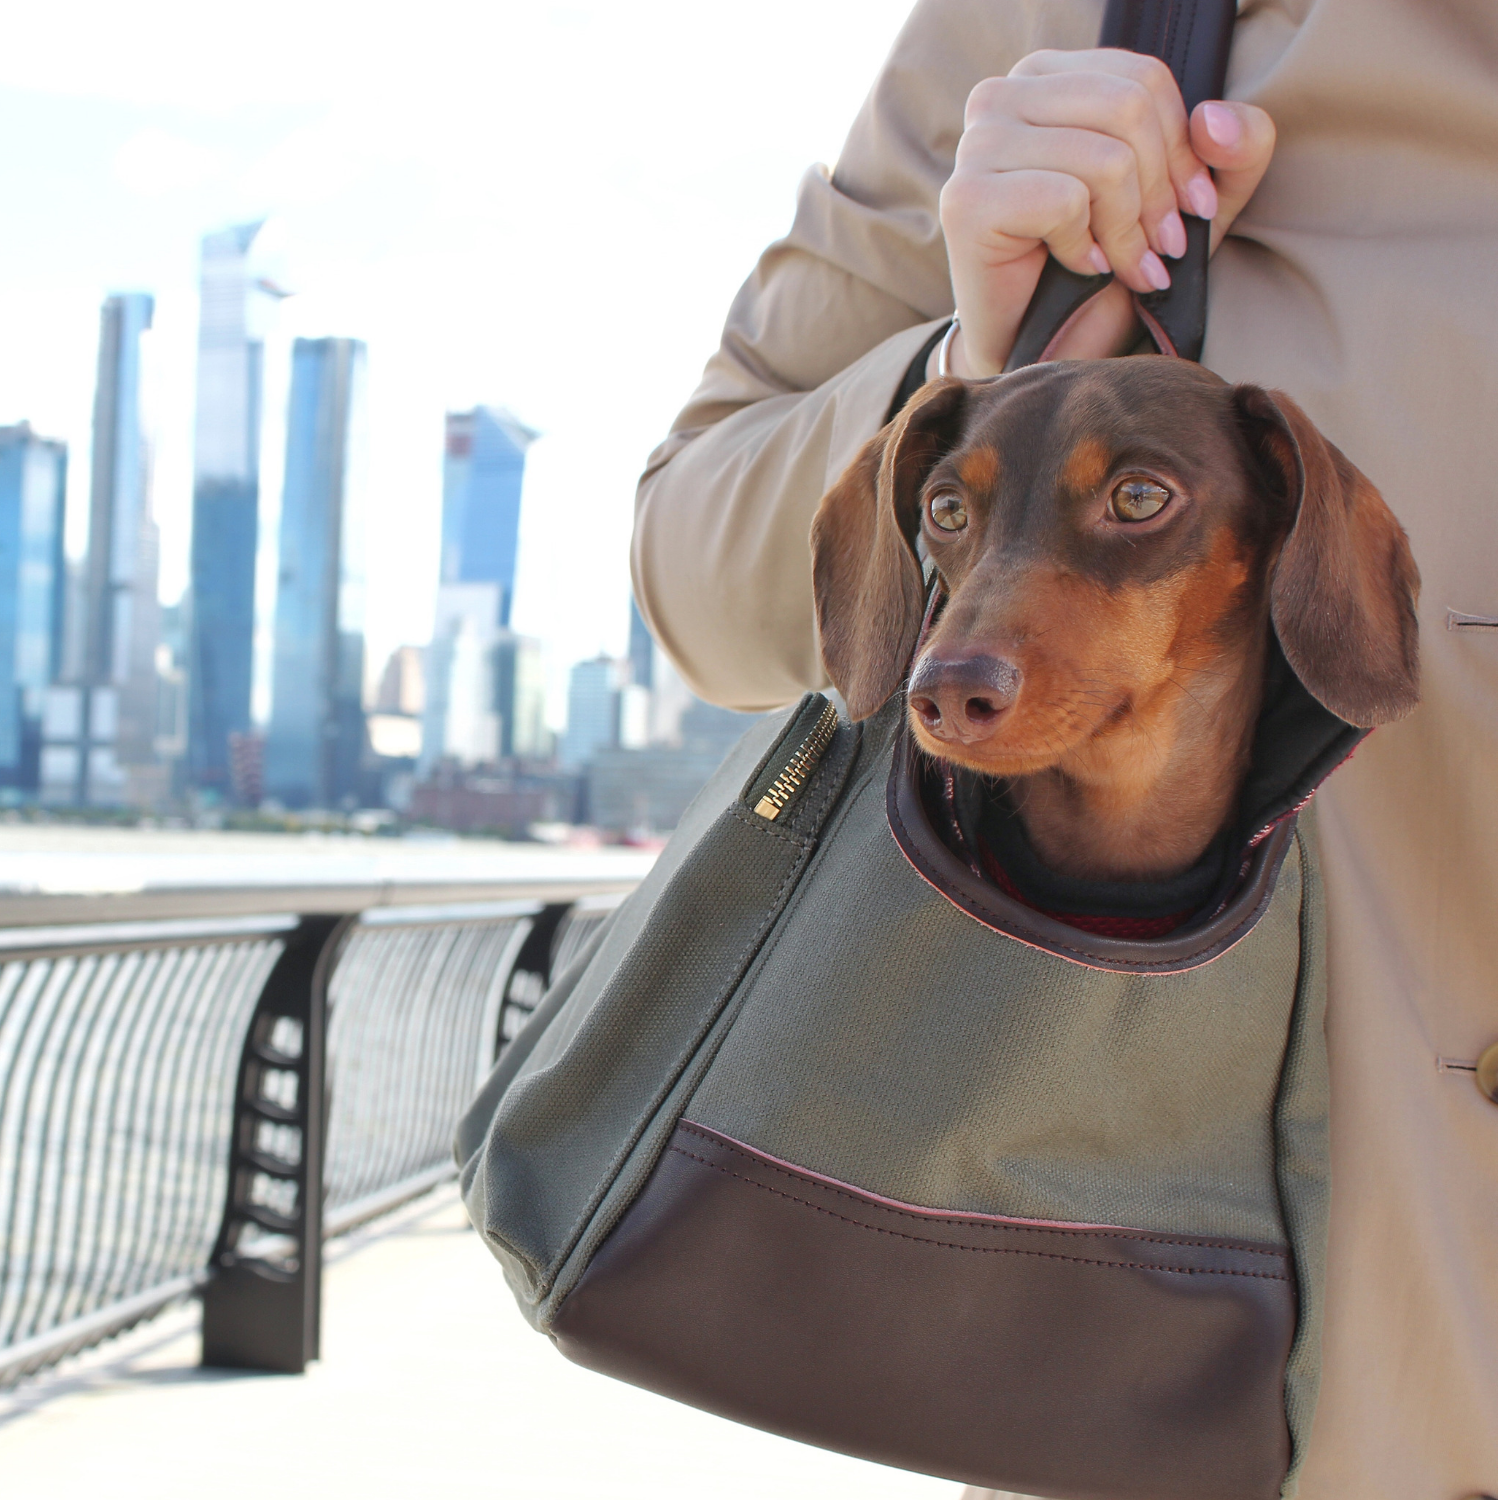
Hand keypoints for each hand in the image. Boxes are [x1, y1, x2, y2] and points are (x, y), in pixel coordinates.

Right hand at [933, 49, 1275, 376]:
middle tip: (1162, 249)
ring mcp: (976, 146)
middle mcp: (1001, 97)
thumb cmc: (1106, 271)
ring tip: (1124, 265)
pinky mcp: (967, 200)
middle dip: (1159, 192)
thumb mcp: (1190, 203)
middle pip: (1127, 108)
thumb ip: (1237, 149)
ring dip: (1127, 231)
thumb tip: (1215, 119)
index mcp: (1047, 77)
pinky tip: (1078, 267)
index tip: (1191, 211)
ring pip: (1103, 159)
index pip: (1142, 79)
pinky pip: (1064, 201)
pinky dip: (1085, 247)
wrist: (1043, 351)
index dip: (1184, 148)